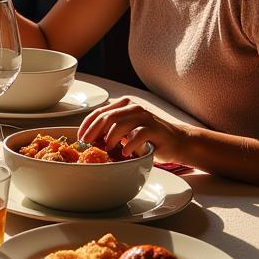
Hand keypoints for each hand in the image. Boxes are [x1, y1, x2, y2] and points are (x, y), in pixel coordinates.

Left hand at [78, 98, 192, 162]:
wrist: (178, 142)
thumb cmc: (149, 138)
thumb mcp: (127, 132)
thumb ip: (112, 130)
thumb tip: (89, 139)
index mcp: (124, 106)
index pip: (99, 112)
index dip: (87, 124)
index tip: (80, 137)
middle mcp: (133, 108)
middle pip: (107, 116)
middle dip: (94, 131)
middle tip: (88, 143)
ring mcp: (145, 117)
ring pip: (120, 123)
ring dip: (110, 138)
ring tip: (107, 148)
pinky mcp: (155, 129)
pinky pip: (138, 135)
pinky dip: (128, 145)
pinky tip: (124, 153)